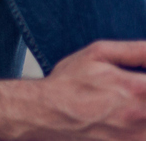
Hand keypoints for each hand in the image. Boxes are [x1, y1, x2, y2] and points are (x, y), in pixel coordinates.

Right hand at [28, 40, 145, 138]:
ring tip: (133, 102)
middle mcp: (142, 116)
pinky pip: (143, 135)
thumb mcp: (98, 54)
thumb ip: (137, 50)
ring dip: (145, 110)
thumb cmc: (69, 83)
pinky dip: (140, 127)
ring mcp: (137, 137)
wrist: (46, 114)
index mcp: (137, 88)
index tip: (143, 78)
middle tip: (139, 89)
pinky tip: (133, 118)